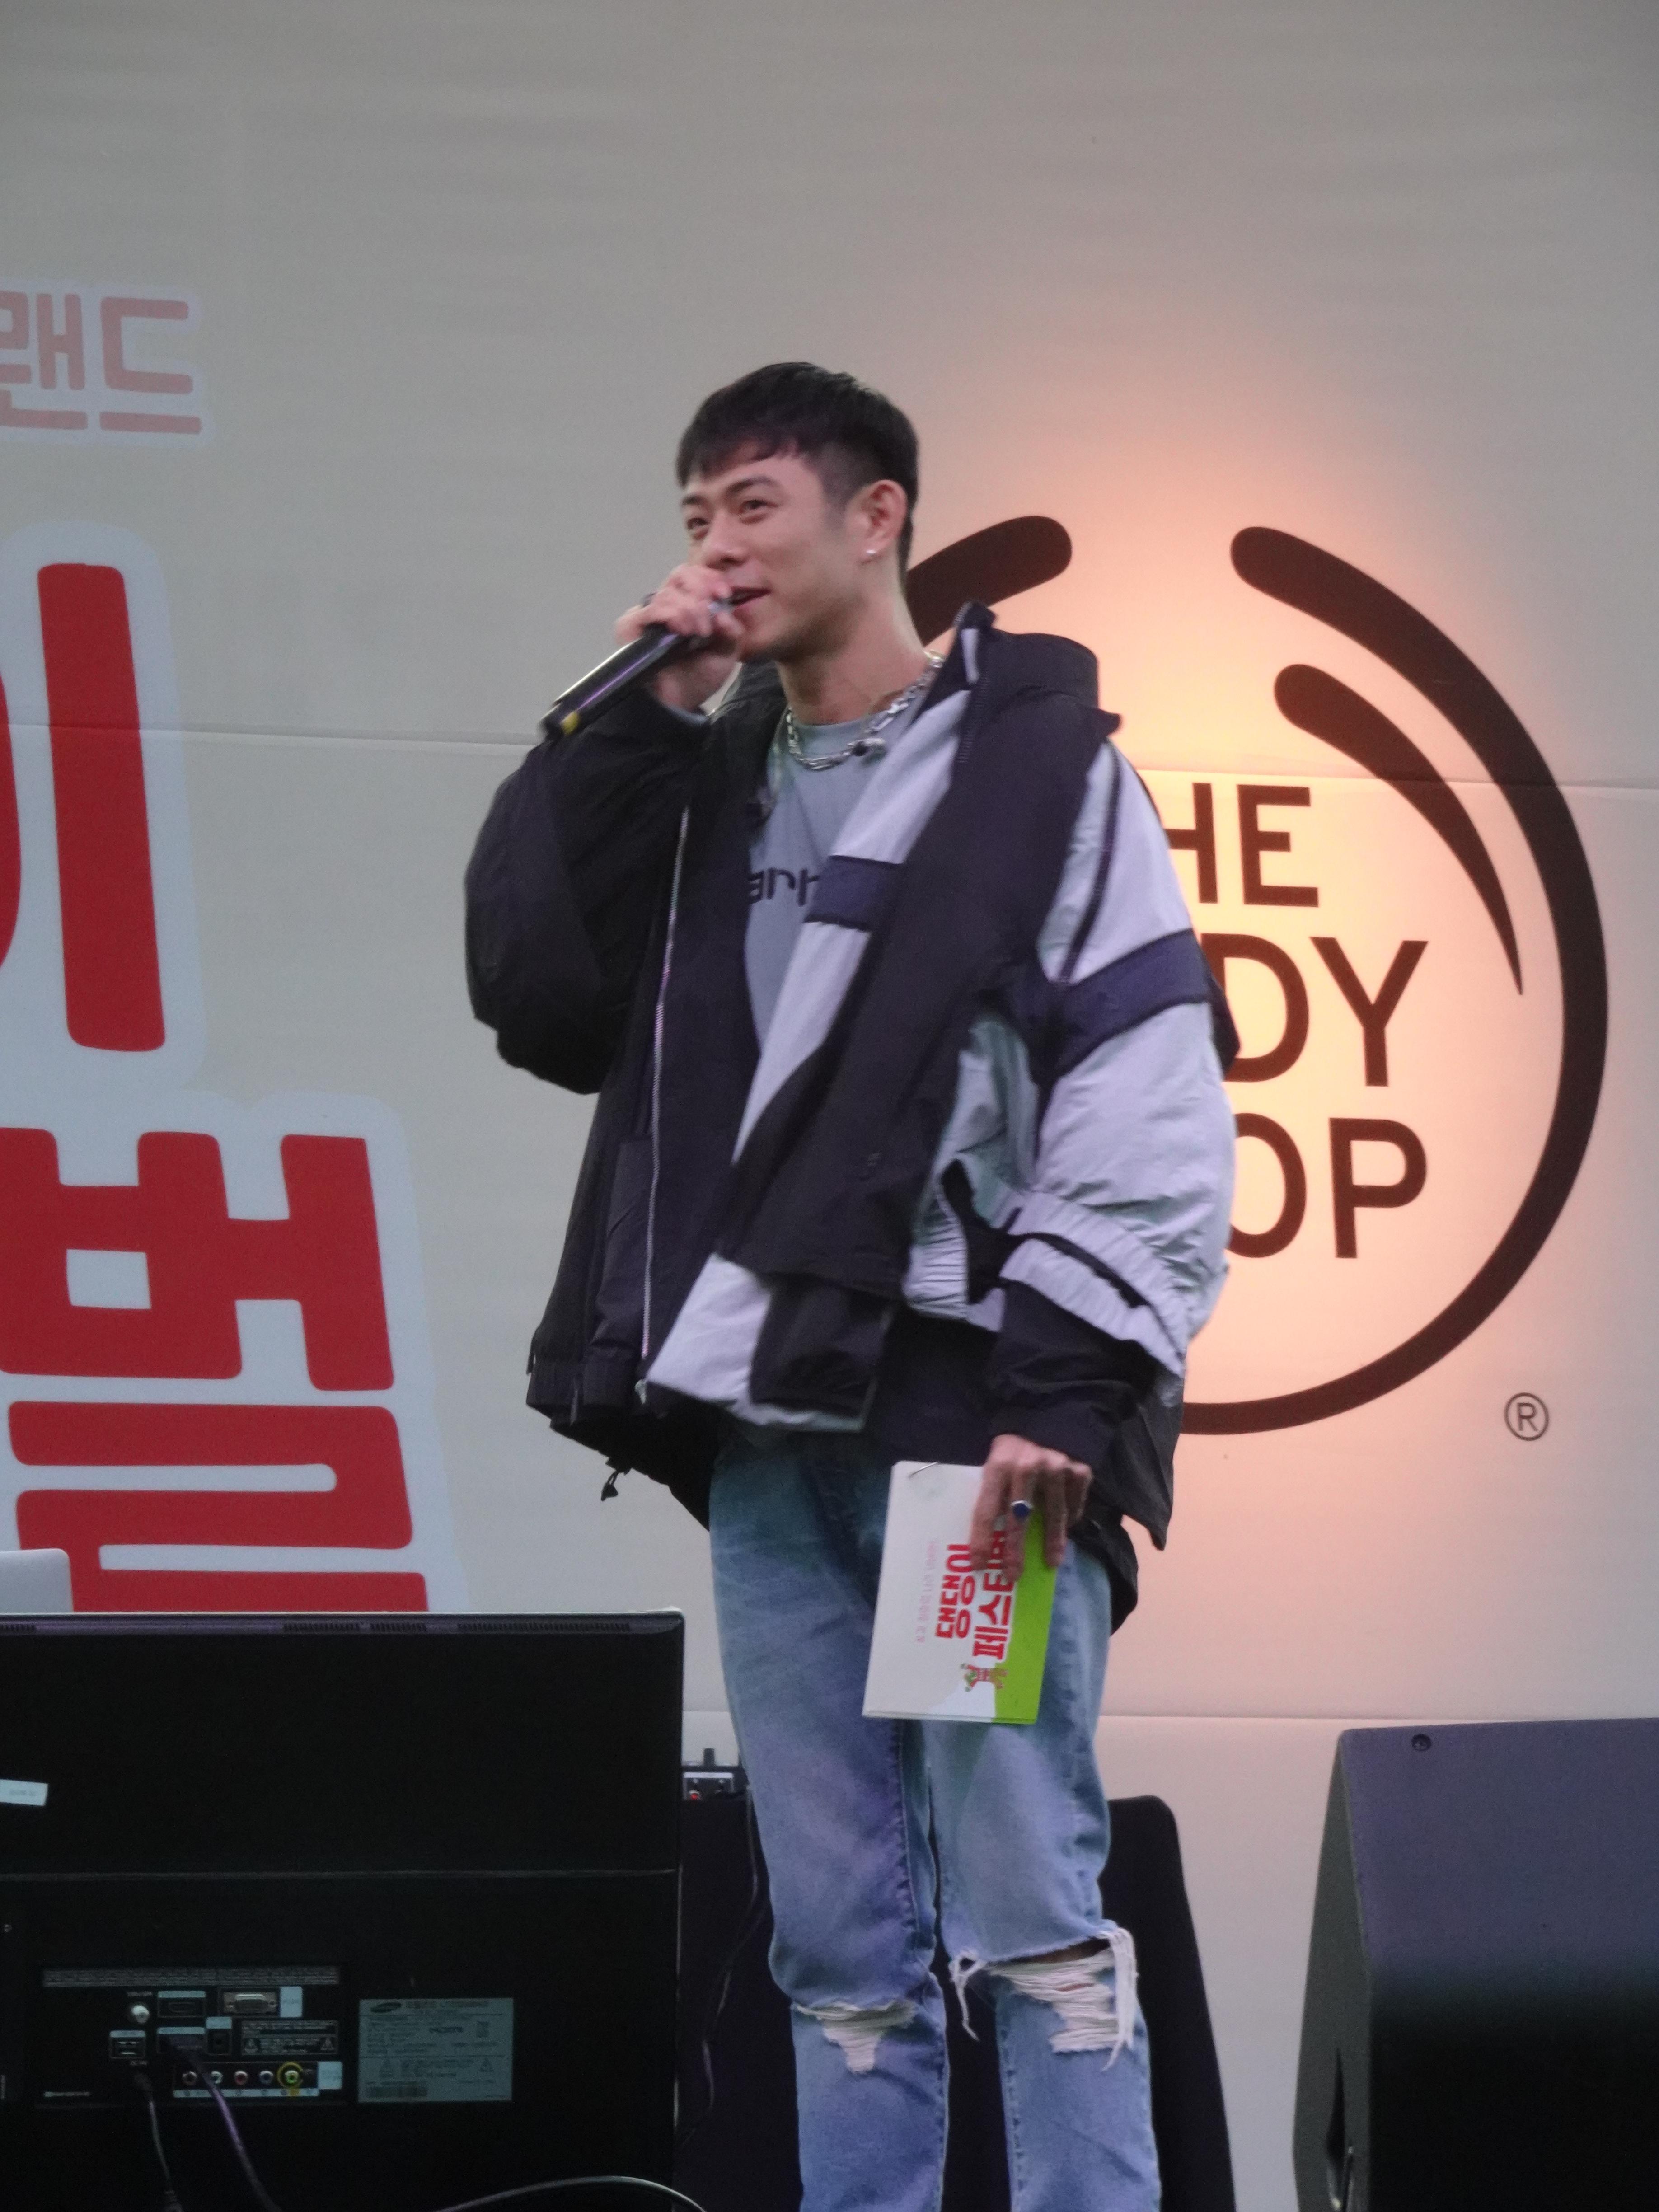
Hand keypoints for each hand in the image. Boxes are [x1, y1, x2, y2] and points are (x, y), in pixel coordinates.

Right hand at [617, 563, 742, 713]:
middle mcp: (667, 604)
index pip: (695, 575)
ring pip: (667, 594)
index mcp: (689, 604)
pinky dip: (668, 615)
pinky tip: (681, 630)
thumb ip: (731, 632)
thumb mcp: (725, 654)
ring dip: (689, 610)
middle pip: (680, 575)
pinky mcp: (630, 627)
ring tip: (699, 633)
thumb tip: (722, 613)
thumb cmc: (697, 678)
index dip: (710, 578)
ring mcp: (648, 614)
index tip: (724, 594)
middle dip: (701, 592)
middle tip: (710, 620)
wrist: (677, 705)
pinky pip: (648, 610)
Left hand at [969, 1435, 1090, 1579]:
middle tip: (1012, 1576)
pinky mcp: (1080, 1470)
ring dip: (1052, 1542)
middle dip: (1015, 1551)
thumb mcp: (996, 1460)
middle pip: (1019, 1518)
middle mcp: (1027, 1467)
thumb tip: (990, 1534)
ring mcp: (1057, 1468)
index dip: (981, 1539)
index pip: (986, 1509)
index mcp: (998, 1464)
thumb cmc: (1014, 1446)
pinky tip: (1066, 1527)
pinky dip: (1070, 1517)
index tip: (978, 1565)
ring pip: (1054, 1515)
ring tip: (1051, 1562)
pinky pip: (1074, 1503)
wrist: (1049, 1413)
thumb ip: (994, 1489)